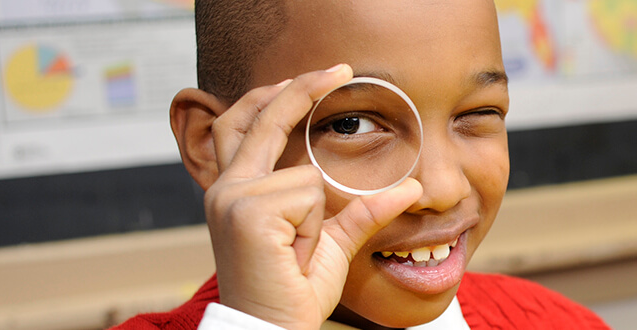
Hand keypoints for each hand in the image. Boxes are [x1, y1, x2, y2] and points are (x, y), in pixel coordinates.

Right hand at [202, 64, 422, 328]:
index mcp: (236, 190)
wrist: (274, 329)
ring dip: (316, 217)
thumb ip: (363, 212)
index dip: (276, 96)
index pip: (248, 124)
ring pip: (305, 175)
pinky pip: (308, 195)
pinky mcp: (248, 212)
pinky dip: (313, 228)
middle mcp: (226, 189)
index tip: (319, 76)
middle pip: (260, 118)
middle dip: (301, 88)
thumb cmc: (295, 292)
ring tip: (299, 253)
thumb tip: (410, 189)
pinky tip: (296, 256)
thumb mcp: (334, 244)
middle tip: (341, 68)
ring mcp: (232, 198)